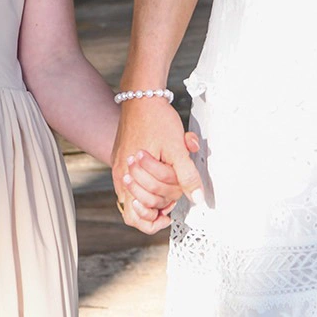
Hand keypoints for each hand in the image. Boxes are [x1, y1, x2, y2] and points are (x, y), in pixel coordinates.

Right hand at [111, 97, 201, 233]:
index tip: (170, 214)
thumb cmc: (157, 120)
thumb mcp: (177, 148)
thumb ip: (186, 175)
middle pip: (140, 207)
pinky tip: (162, 173)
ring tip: (169, 181)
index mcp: (129, 177)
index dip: (155, 220)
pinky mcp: (122, 161)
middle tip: (175, 187)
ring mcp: (120, 168)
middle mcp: (120, 176)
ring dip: (155, 193)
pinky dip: (148, 183)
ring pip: (136, 197)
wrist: (143, 96)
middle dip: (161, 201)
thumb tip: (196, 198)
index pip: (137, 216)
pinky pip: (133, 183)